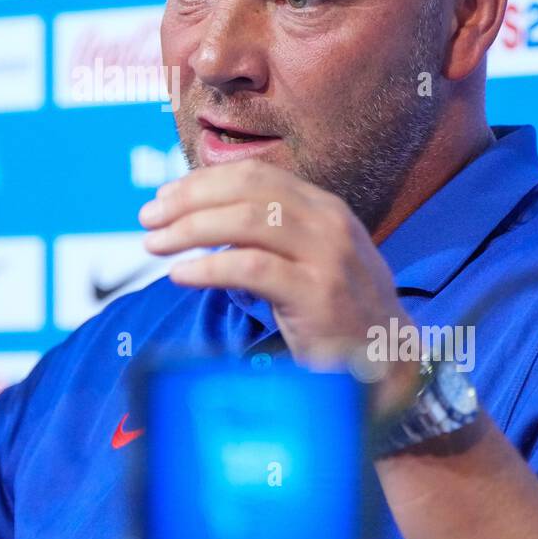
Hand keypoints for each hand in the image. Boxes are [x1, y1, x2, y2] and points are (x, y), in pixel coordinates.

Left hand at [139, 158, 420, 411]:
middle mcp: (329, 222)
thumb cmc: (337, 312)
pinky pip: (253, 268)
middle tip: (148, 218)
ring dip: (191, 229)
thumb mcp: (308, 258)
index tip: (164, 196)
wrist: (389, 362)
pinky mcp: (318, 294)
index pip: (255, 176)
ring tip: (156, 244)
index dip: (203, 181)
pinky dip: (209, 268)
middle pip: (246, 192)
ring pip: (247, 222)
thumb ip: (269, 234)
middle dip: (188, 200)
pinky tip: (180, 275)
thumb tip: (201, 215)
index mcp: (323, 207)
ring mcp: (327, 256)